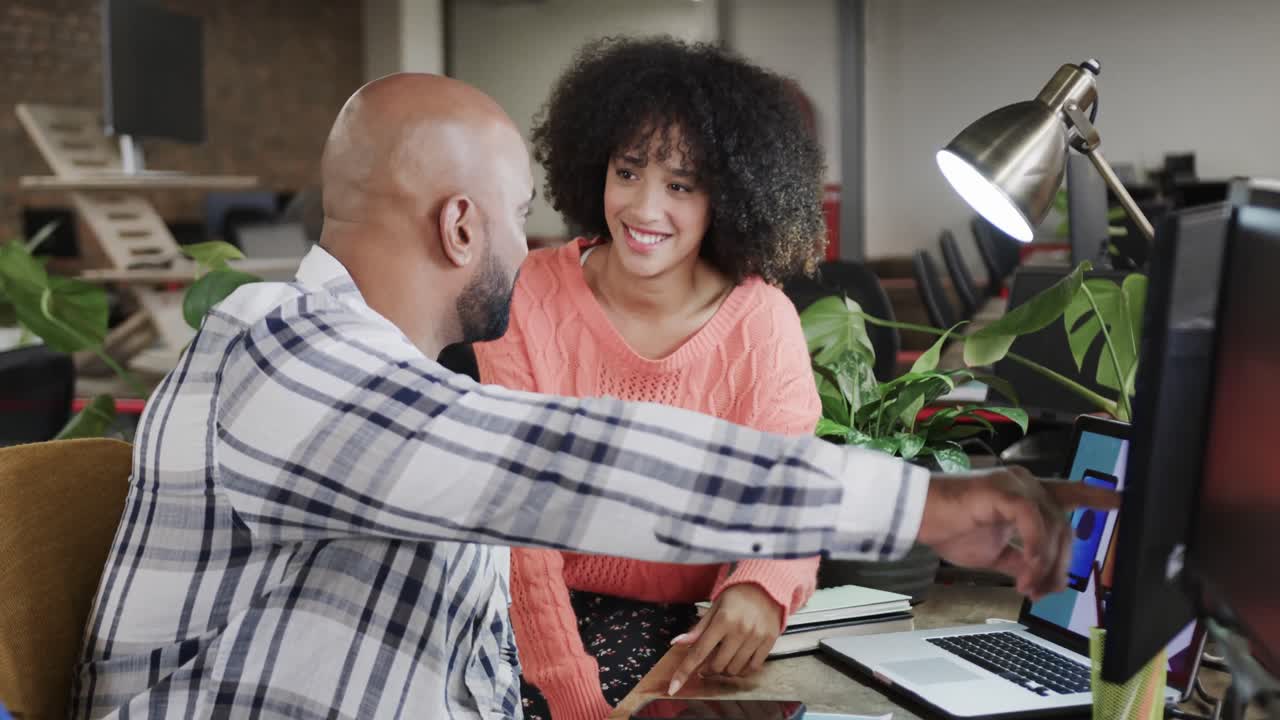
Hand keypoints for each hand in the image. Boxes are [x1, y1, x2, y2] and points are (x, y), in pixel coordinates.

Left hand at [666, 584, 782, 695]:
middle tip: (706, 663)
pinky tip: (737, 662)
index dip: (684, 672)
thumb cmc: (736, 597)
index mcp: (723, 620)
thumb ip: (698, 629)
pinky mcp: (769, 642)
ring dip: (724, 670)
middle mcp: (740, 630)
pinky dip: (741, 670)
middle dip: (707, 669)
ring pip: (734, 669)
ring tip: (723, 659)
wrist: (766, 588)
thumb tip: (677, 643)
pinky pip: (752, 668)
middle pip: (717, 665)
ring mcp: (756, 638)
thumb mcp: (714, 607)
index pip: (699, 652)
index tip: (673, 688)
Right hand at [918, 466, 1119, 599]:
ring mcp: (1015, 484)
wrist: (917, 516)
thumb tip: (1039, 580)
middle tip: (1042, 592)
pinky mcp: (1002, 491)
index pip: (1067, 491)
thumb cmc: (949, 528)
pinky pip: (1033, 521)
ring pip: (1052, 526)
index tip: (1119, 498)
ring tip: (1028, 586)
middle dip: (1059, 565)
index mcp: (1023, 493)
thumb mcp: (993, 552)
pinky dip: (1035, 549)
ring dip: (1046, 564)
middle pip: (1063, 525)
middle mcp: (1024, 482)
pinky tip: (1024, 570)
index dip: (1094, 494)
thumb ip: (1020, 559)